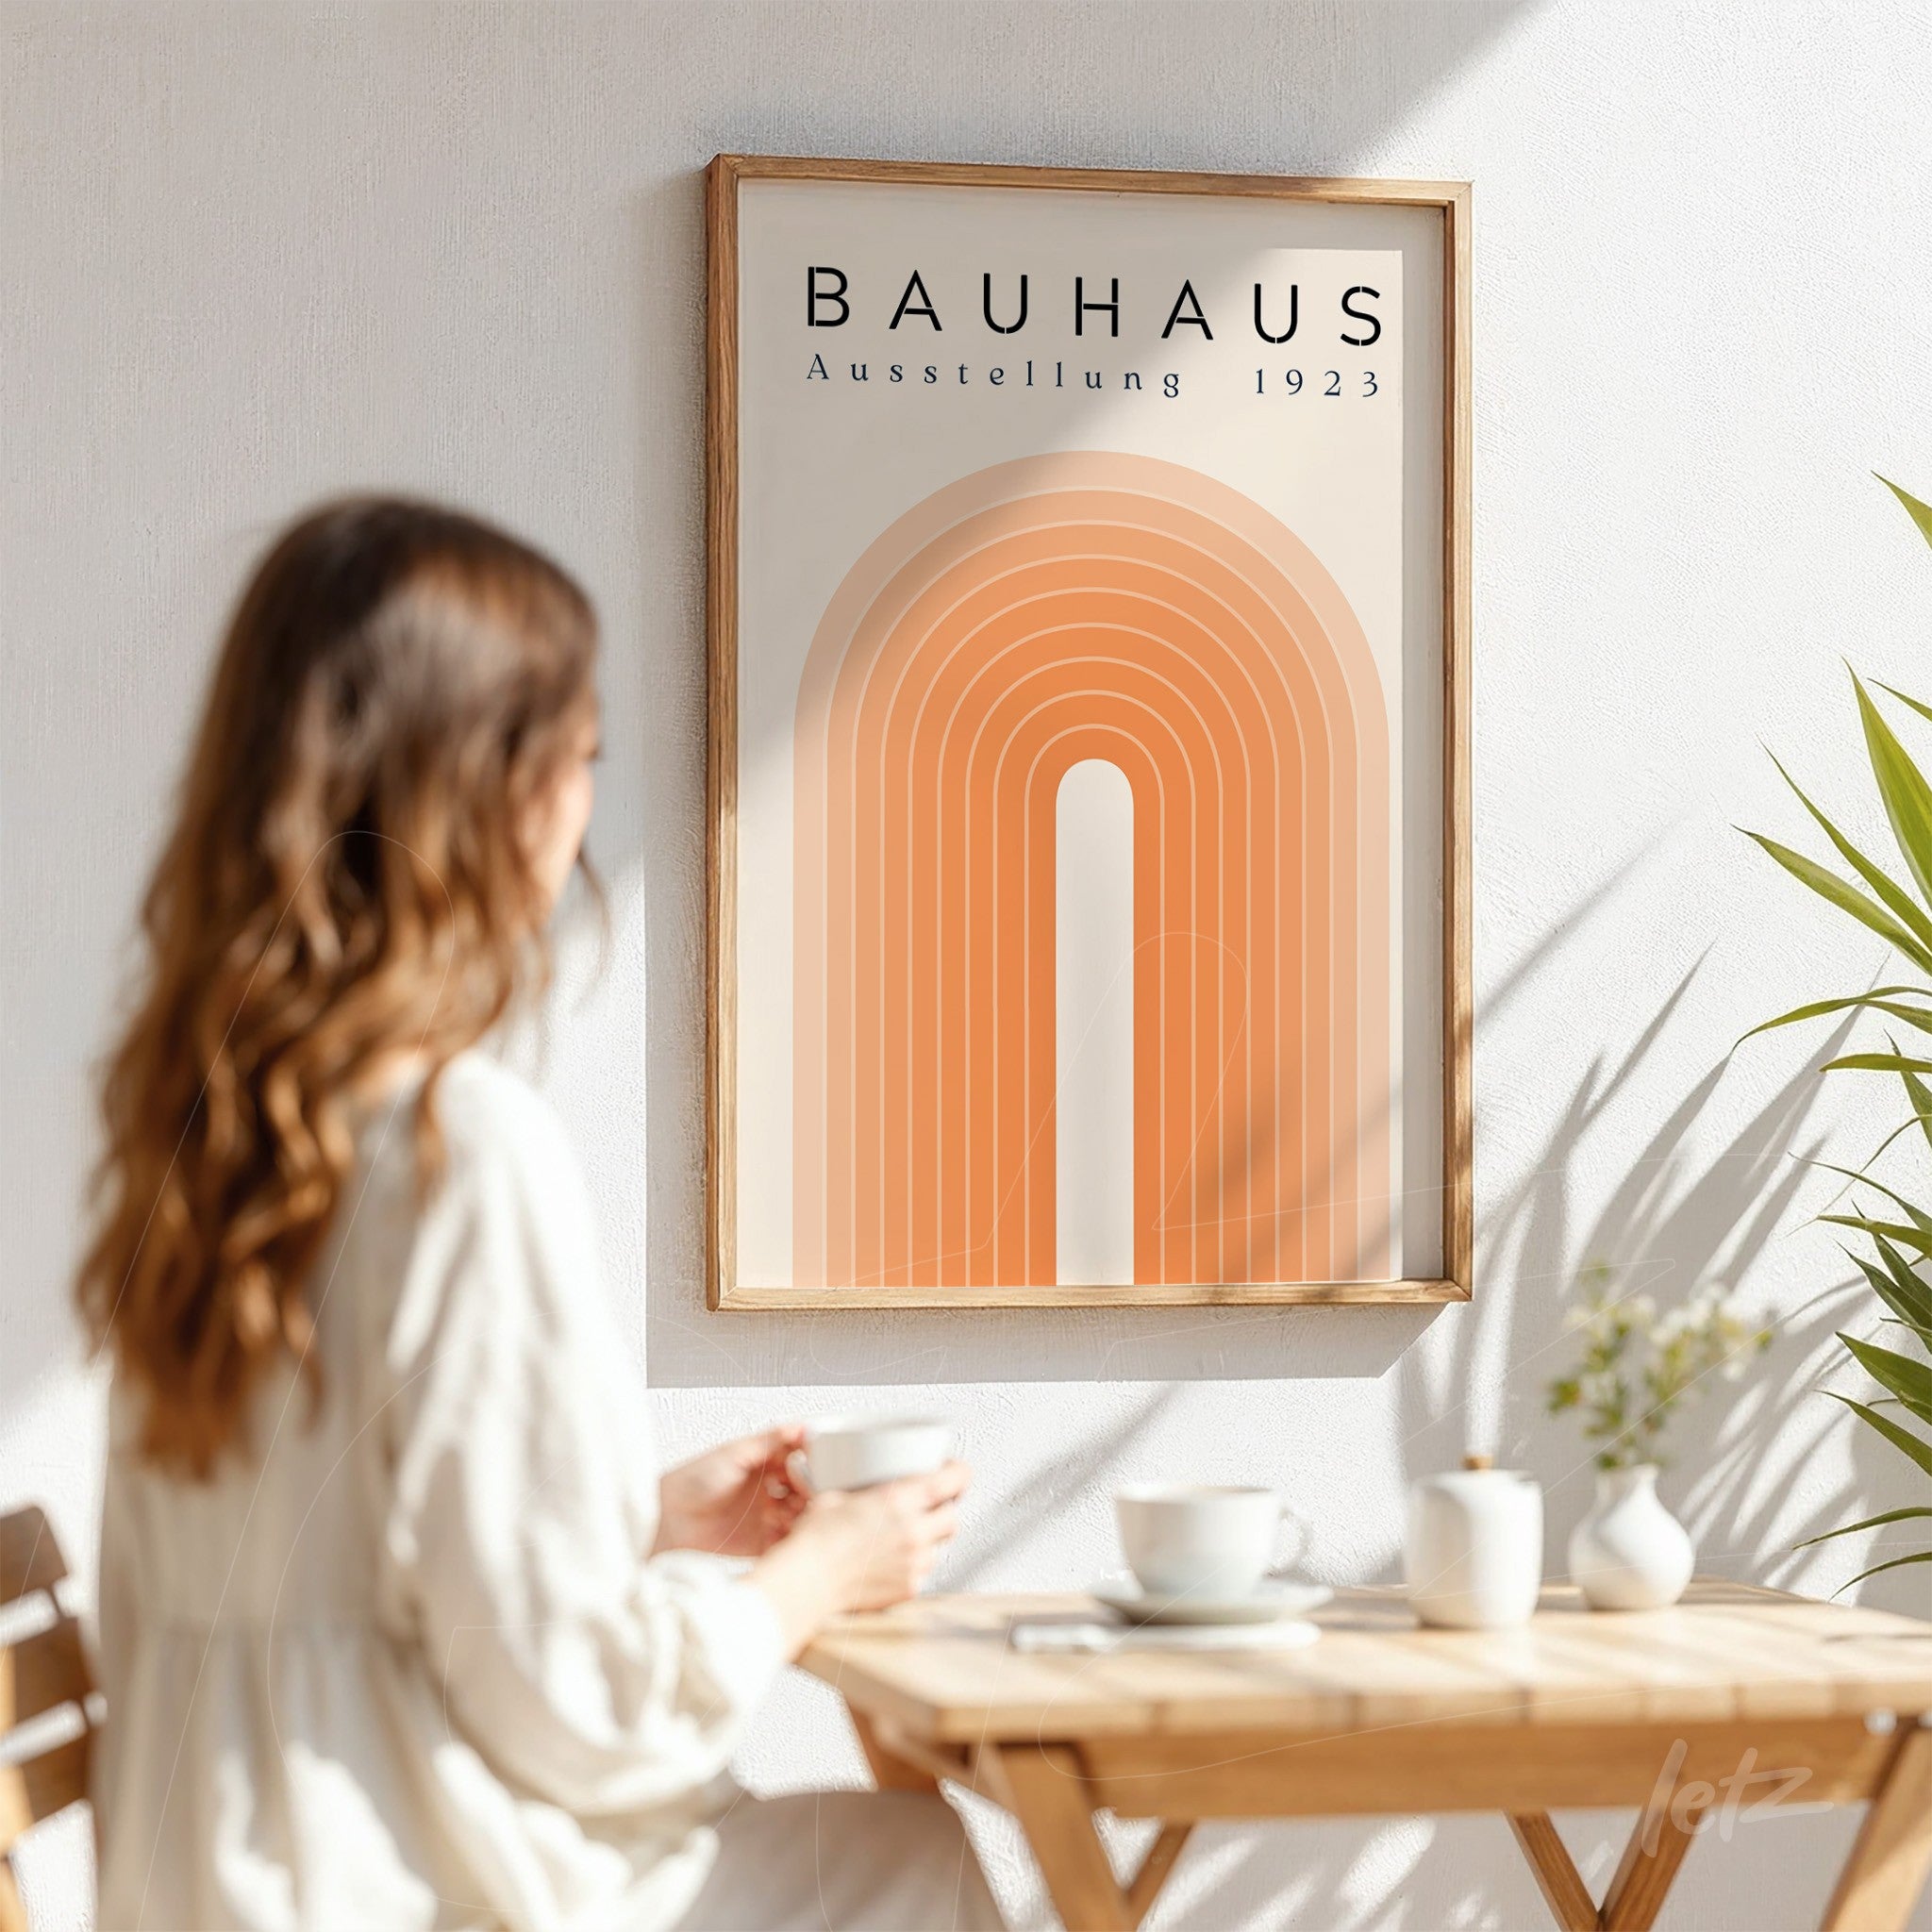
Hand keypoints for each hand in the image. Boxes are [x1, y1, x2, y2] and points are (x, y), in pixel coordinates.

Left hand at [654, 1426, 808, 1558]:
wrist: (667, 1521)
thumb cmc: (691, 1482)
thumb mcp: (732, 1453)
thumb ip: (768, 1441)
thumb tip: (800, 1427)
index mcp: (762, 1463)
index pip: (797, 1459)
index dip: (810, 1462)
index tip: (819, 1465)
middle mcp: (767, 1489)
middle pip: (802, 1488)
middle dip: (811, 1489)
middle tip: (813, 1492)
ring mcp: (765, 1516)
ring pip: (799, 1514)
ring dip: (805, 1513)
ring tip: (802, 1513)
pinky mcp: (761, 1542)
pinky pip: (787, 1541)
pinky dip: (795, 1538)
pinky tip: (795, 1534)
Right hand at [789, 1461, 972, 1613]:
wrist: (809, 1579)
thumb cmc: (817, 1539)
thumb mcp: (837, 1496)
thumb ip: (863, 1493)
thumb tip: (862, 1489)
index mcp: (900, 1500)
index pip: (953, 1479)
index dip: (958, 1473)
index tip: (954, 1472)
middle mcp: (913, 1531)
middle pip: (952, 1517)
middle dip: (944, 1511)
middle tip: (929, 1509)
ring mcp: (914, 1562)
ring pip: (939, 1548)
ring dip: (928, 1541)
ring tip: (903, 1539)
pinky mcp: (908, 1588)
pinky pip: (922, 1573)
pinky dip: (912, 1567)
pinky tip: (891, 1563)